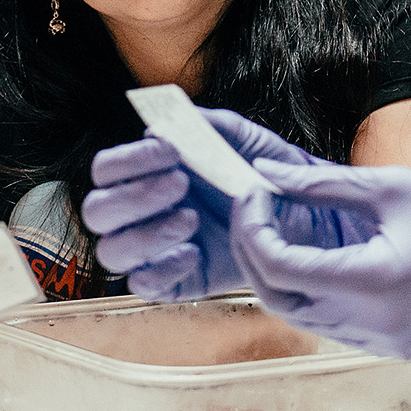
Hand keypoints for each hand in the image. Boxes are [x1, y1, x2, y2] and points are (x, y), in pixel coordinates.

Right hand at [83, 109, 349, 301]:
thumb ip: (205, 125)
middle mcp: (144, 212)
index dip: (127, 160)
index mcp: (151, 173)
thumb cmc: (273, 173)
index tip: (169, 150)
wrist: (314, 216)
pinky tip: (194, 252)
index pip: (107, 169)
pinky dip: (161, 268)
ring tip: (192, 219)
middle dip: (132, 196)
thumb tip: (158, 126)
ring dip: (145, 233)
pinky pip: (145, 286)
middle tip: (180, 184)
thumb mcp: (244, 137)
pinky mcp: (178, 282)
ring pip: (111, 252)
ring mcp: (158, 249)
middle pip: (96, 212)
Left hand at [232, 161, 410, 358]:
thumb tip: (266, 173)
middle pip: (278, 299)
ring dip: (281, 275)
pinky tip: (317, 255)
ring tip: (281, 227)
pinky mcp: (392, 346)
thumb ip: (321, 184)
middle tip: (256, 210)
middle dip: (255, 253)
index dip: (252, 229)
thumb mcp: (391, 187)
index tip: (251, 194)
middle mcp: (371, 324)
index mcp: (370, 283)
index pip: (277, 267)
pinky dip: (312, 292)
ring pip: (301, 316)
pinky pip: (331, 324)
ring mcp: (381, 342)